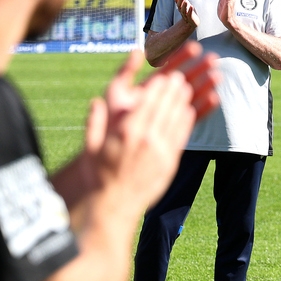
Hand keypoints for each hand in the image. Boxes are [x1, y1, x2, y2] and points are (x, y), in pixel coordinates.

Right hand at [80, 44, 216, 210]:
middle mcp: (146, 139)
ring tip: (188, 87)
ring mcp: (161, 151)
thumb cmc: (99, 176)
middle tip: (181, 75)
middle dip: (173, 90)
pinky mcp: (171, 162)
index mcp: (127, 132)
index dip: (158, 87)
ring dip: (183, 101)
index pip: (147, 103)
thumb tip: (95, 102)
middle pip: (164, 107)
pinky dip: (187, 121)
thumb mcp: (90, 149)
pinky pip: (182, 136)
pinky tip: (190, 111)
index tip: (164, 75)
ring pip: (176, 119)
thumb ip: (94, 124)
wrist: (115, 205)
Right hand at [172, 0, 198, 27]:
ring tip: (186, 1)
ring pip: (184, 11)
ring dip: (185, 6)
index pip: (177, 1)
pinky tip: (191, 7)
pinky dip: (190, 11)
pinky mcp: (191, 19)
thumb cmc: (187, 10)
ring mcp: (186, 15)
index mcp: (180, 6)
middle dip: (181, 1)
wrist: (191, 22)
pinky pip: (189, 15)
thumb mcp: (183, 2)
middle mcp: (182, 11)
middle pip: (180, 6)